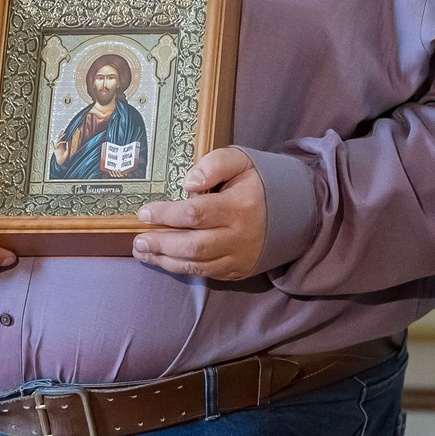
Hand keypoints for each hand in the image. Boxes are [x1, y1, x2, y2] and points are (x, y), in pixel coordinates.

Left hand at [133, 147, 267, 280]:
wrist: (296, 211)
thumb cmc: (260, 183)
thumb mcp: (241, 161)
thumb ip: (214, 164)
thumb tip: (188, 184)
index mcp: (239, 206)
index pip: (195, 213)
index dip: (166, 215)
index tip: (145, 212)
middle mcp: (239, 235)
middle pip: (192, 245)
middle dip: (160, 244)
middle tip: (138, 239)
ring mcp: (239, 256)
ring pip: (196, 265)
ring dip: (165, 260)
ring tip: (143, 251)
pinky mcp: (238, 270)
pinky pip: (205, 274)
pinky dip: (181, 269)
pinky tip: (164, 260)